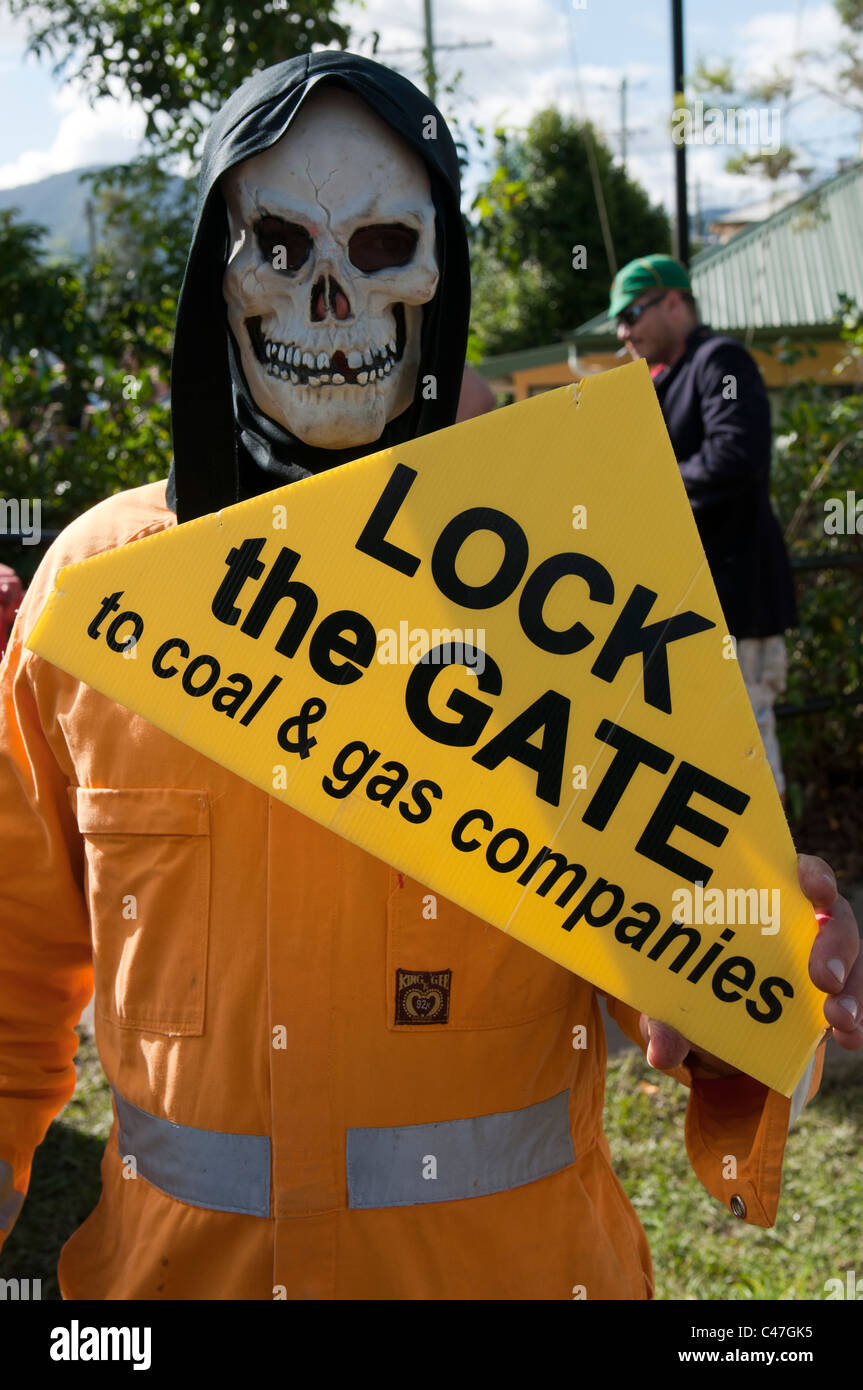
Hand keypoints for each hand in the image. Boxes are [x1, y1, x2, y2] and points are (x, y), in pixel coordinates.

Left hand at [640, 853, 862, 1074]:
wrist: (710, 1018)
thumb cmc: (688, 980)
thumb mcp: (670, 996)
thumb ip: (664, 1018)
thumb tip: (660, 1053)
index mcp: (757, 893)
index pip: (793, 869)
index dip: (811, 874)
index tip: (815, 889)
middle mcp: (796, 913)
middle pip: (831, 915)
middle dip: (834, 944)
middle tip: (825, 979)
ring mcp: (819, 948)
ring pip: (850, 957)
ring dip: (851, 988)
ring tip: (839, 1020)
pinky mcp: (831, 983)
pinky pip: (852, 995)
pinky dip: (854, 1017)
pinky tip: (849, 1038)